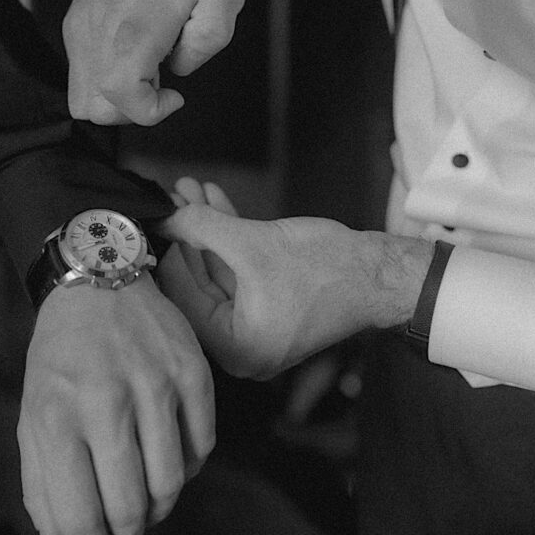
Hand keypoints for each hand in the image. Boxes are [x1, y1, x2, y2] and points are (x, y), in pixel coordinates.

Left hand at [18, 272, 214, 534]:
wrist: (97, 280)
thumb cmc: (61, 359)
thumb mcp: (34, 416)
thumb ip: (42, 486)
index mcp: (57, 417)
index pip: (79, 517)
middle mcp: (106, 402)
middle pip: (130, 508)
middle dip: (126, 534)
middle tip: (122, 531)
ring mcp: (154, 385)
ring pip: (172, 484)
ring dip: (158, 505)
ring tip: (144, 495)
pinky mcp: (192, 372)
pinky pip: (202, 449)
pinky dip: (186, 466)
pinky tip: (165, 452)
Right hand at [64, 0, 244, 125]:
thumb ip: (209, 40)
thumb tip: (180, 68)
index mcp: (136, 24)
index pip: (120, 94)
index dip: (150, 111)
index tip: (174, 95)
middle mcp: (98, 29)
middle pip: (94, 108)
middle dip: (132, 108)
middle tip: (160, 80)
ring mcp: (81, 28)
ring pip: (81, 97)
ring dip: (115, 96)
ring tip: (146, 67)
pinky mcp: (75, 25)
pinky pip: (80, 74)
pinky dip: (105, 78)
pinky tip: (133, 52)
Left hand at [159, 178, 431, 379]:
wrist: (381, 273)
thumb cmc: (327, 269)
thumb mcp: (252, 244)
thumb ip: (200, 227)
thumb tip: (162, 213)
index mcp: (234, 347)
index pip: (181, 296)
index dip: (167, 250)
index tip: (153, 216)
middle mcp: (239, 346)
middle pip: (197, 282)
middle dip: (186, 233)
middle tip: (170, 195)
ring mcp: (253, 326)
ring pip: (216, 269)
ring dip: (205, 227)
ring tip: (189, 187)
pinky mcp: (267, 304)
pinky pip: (238, 269)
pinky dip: (228, 236)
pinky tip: (212, 199)